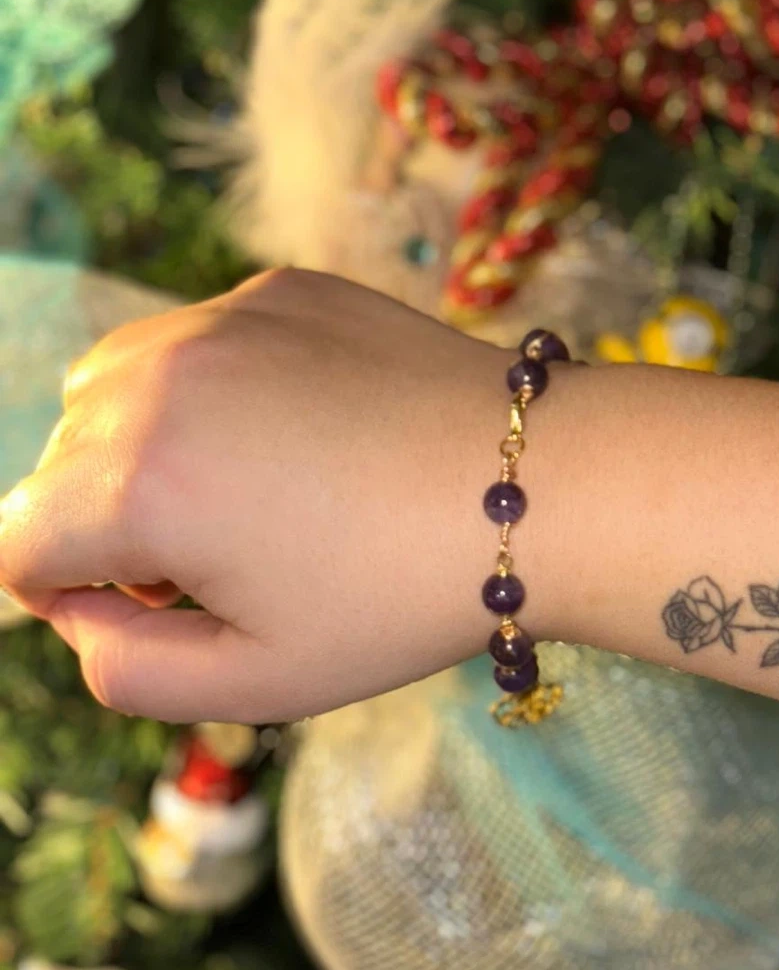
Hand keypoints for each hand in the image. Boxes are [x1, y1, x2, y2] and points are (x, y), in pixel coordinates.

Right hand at [0, 270, 575, 722]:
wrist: (536, 484)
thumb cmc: (398, 596)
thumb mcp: (254, 682)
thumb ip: (123, 668)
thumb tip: (76, 606)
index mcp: (136, 486)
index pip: (15, 544)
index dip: (68, 595)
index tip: (160, 606)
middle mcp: (157, 381)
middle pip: (55, 463)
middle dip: (104, 523)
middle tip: (218, 559)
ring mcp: (219, 318)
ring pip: (107, 384)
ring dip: (136, 442)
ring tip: (240, 486)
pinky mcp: (277, 286)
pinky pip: (190, 337)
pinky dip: (206, 386)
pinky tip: (297, 427)